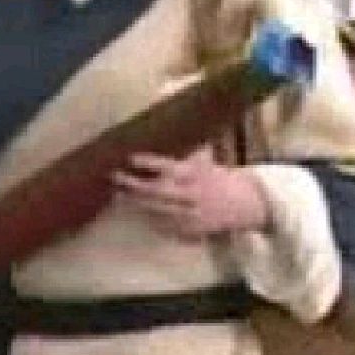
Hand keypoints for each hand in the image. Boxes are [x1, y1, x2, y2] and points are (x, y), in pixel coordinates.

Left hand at [112, 147, 269, 239]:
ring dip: (135, 202)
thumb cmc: (216, 176)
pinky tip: (135, 209)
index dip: (148, 162)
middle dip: (132, 184)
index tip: (131, 157)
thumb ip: (188, 149)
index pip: (168, 167)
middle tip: (115, 176)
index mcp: (195, 175)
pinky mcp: (187, 231)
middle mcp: (190, 195)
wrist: (240, 204)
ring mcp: (188, 215)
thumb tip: (175, 124)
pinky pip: (162, 225)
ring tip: (118, 193)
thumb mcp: (205, 160)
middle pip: (155, 191)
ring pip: (154, 210)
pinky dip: (149, 217)